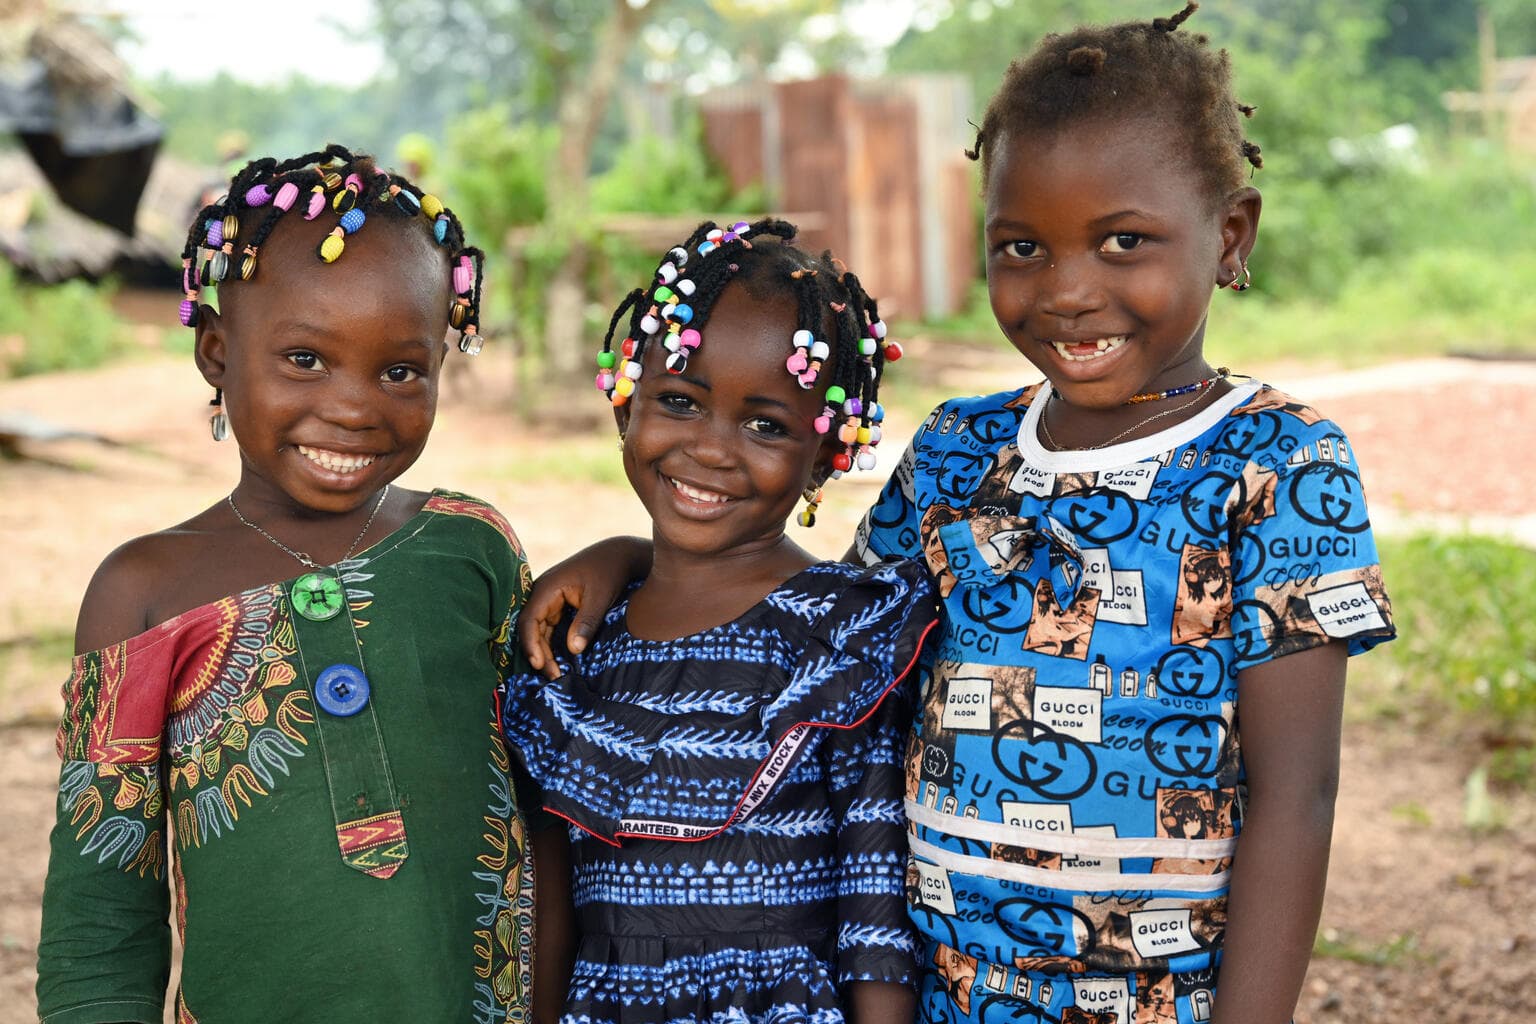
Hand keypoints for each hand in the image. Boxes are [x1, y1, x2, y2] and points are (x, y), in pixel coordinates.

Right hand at [518, 536, 650, 678]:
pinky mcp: (557, 606)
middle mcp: (542, 593)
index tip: (539, 664)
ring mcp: (548, 599)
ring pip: (539, 631)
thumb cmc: (609, 573)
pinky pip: (549, 629)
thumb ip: (587, 622)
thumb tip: (573, 650)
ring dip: (545, 652)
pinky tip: (561, 662)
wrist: (619, 555)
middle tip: (553, 676)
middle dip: (539, 653)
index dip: (530, 644)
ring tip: (557, 674)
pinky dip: (552, 645)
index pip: (529, 619)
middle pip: (531, 629)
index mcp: (547, 587)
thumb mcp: (601, 597)